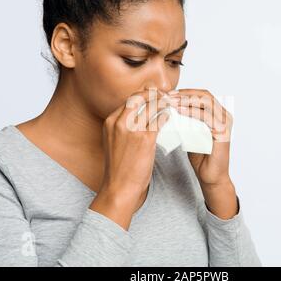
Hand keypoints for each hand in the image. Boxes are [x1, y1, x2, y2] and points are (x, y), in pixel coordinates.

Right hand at [90, 87, 174, 228]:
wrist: (119, 187)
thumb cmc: (119, 168)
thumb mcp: (114, 142)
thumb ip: (123, 127)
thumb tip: (138, 117)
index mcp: (110, 122)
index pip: (129, 100)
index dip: (143, 95)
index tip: (154, 96)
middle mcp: (119, 122)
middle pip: (139, 97)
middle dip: (153, 94)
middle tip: (165, 95)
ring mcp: (132, 130)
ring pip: (151, 105)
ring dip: (163, 102)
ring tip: (170, 103)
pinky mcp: (145, 139)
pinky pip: (159, 119)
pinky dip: (166, 114)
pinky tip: (170, 115)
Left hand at [169, 89, 232, 185]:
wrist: (210, 176)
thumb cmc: (201, 157)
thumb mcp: (191, 132)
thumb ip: (186, 119)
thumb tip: (170, 106)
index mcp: (218, 114)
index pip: (202, 95)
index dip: (186, 92)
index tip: (169, 94)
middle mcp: (224, 116)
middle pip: (205, 95)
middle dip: (185, 93)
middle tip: (169, 95)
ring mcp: (225, 123)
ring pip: (206, 102)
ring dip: (187, 100)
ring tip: (172, 101)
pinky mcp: (223, 132)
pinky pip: (207, 117)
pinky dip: (192, 111)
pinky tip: (180, 111)